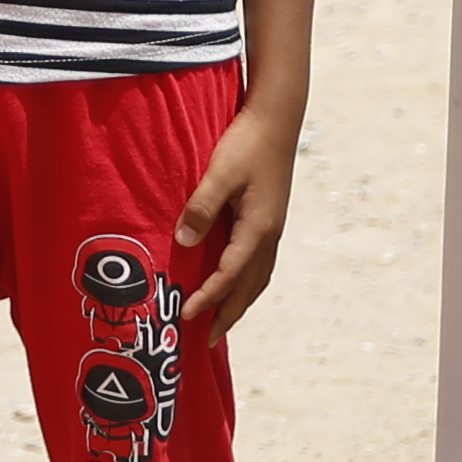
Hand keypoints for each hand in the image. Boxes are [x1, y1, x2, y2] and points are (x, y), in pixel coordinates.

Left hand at [170, 101, 299, 332]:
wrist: (276, 119)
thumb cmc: (246, 143)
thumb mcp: (219, 173)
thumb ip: (201, 208)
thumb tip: (184, 243)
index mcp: (257, 229)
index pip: (229, 276)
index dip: (207, 298)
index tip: (186, 316)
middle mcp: (269, 236)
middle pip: (248, 288)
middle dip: (228, 316)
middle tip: (208, 341)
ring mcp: (273, 229)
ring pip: (257, 279)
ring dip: (240, 302)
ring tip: (222, 321)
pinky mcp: (271, 220)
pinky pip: (260, 264)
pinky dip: (247, 283)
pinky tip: (236, 282)